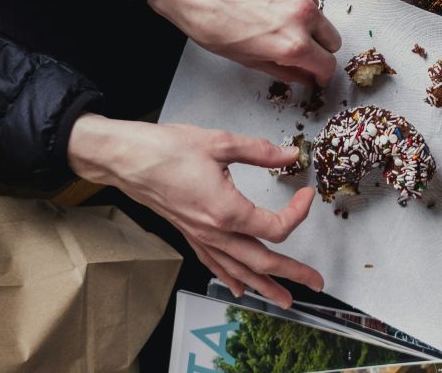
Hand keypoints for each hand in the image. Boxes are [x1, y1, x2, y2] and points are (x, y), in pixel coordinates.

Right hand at [67, 113, 323, 307]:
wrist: (126, 159)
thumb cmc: (165, 150)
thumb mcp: (220, 142)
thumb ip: (260, 151)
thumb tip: (289, 155)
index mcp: (227, 211)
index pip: (276, 226)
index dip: (298, 212)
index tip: (306, 195)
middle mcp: (215, 232)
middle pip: (262, 261)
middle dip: (292, 273)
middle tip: (316, 281)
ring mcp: (201, 237)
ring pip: (239, 270)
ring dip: (264, 287)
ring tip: (285, 299)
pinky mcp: (189, 234)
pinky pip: (214, 264)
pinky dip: (230, 278)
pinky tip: (238, 288)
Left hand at [149, 0, 341, 85]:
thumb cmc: (211, 23)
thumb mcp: (248, 61)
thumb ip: (285, 71)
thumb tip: (304, 77)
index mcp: (293, 44)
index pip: (328, 65)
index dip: (322, 74)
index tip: (317, 74)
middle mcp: (304, 15)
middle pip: (333, 40)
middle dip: (320, 49)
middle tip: (301, 52)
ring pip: (320, 15)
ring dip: (308, 23)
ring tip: (278, 22)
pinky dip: (295, 0)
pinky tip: (272, 2)